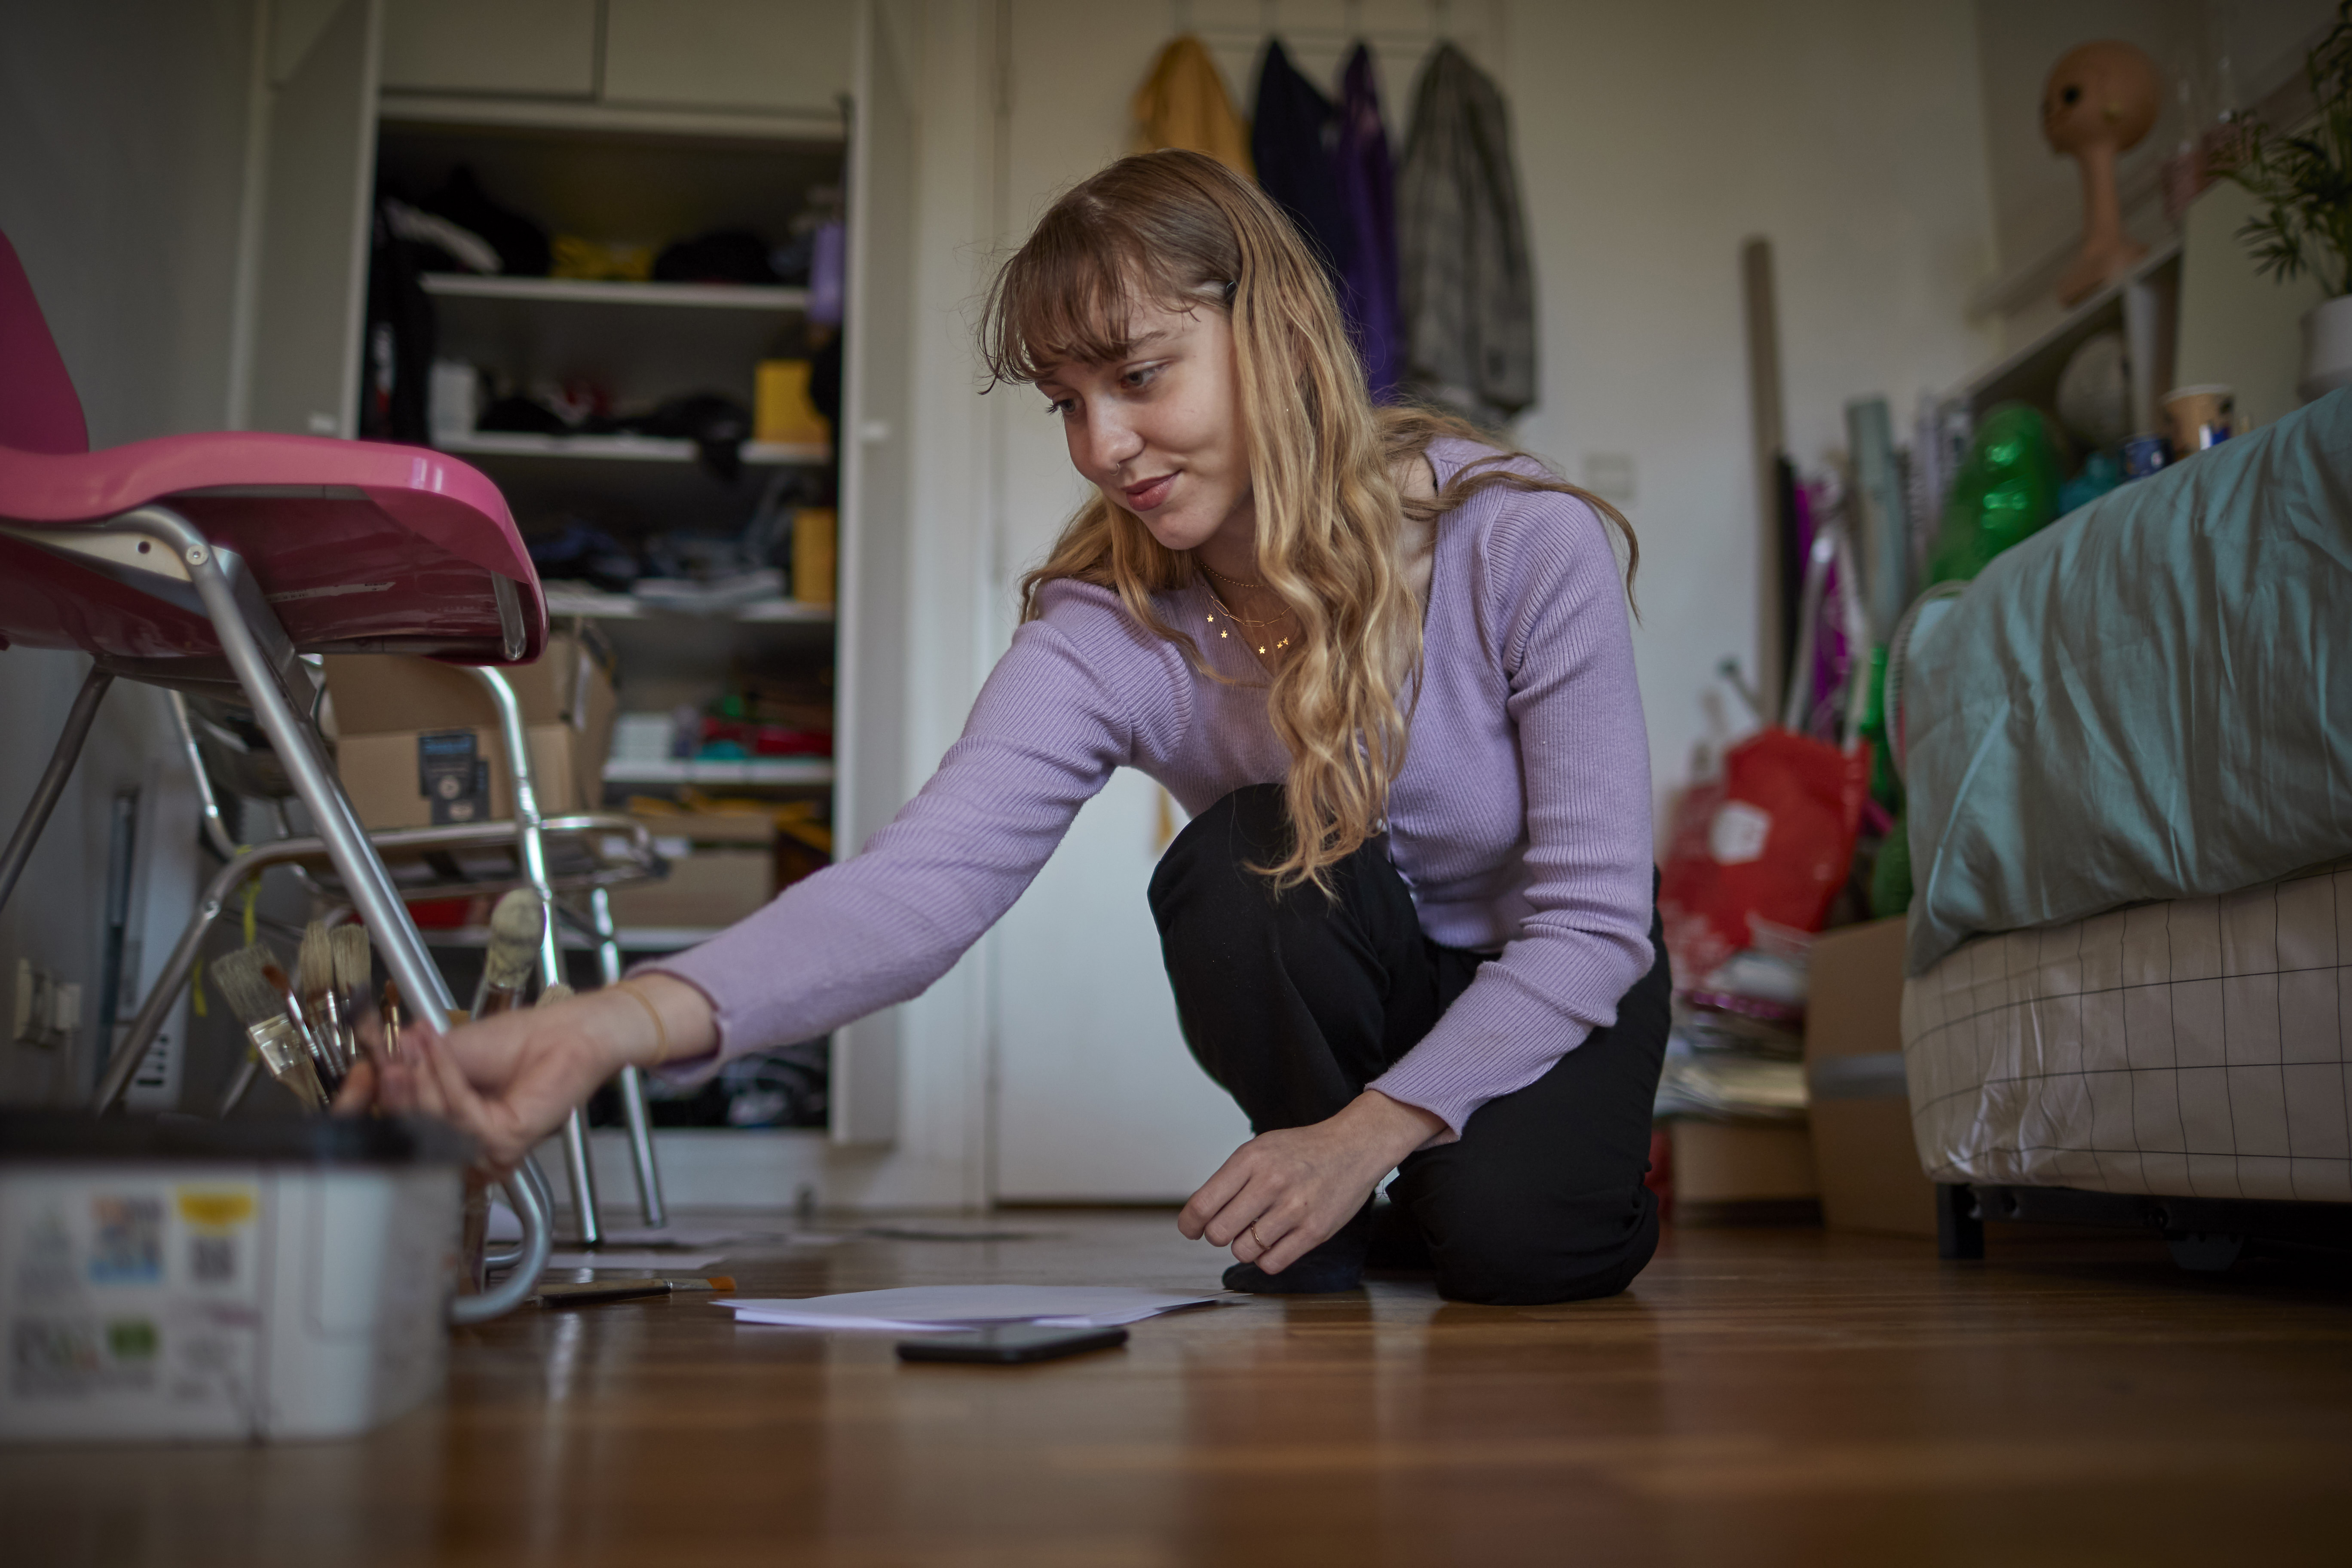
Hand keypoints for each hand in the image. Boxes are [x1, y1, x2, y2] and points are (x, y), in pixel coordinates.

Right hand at [336, 975, 714, 1176]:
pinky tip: (442, 1056)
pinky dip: (448, 1081)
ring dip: (424, 1082)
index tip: (368, 1077)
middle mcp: (471, 1142)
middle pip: (415, 1134)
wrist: (566, 1032)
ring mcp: (490, 1146)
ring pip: (435, 1127)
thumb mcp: (452, 1052)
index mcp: (454, 1125)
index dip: (382, 1107)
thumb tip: (377, 1073)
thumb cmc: (522, 1040)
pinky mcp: (508, 1139)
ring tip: (421, 1047)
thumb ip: (415, 1068)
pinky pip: (462, 1116)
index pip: (406, 1131)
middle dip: (398, 1093)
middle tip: (391, 1059)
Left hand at [1178, 1091, 1443, 1274]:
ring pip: (1243, 1251)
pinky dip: (1266, 1259)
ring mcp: (1294, 1209)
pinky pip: (1272, 1263)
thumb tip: (1199, 1216)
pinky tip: (1273, 1243)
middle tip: (1229, 1228)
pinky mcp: (1314, 1231)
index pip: (1202, 1205)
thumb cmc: (1303, 1150)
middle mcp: (1270, 1183)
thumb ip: (1230, 1178)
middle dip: (1217, 1235)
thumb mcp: (1260, 1148)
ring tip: (1257, 1231)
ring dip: (1244, 1247)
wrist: (1353, 1146)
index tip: (1191, 1230)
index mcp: (1251, 1159)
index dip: (1189, 1224)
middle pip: (1218, 1233)